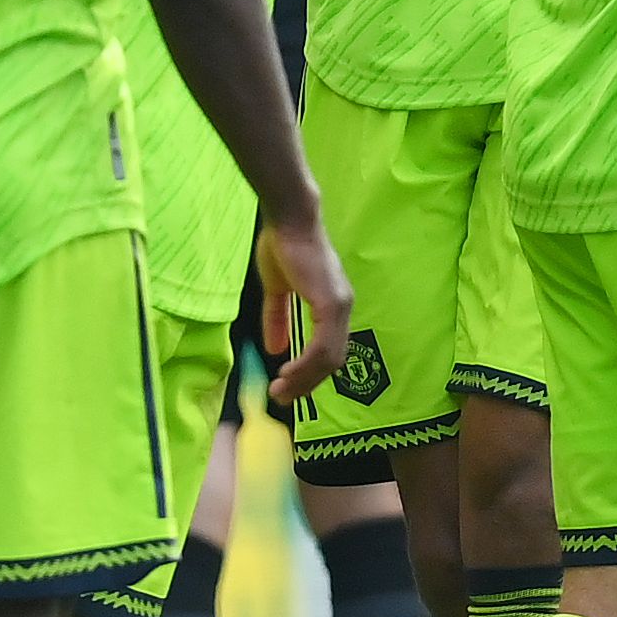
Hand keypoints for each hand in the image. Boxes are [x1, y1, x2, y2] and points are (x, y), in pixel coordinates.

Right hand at [253, 208, 352, 400]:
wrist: (288, 220)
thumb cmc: (282, 247)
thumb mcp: (276, 290)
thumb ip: (277, 318)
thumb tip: (274, 348)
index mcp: (333, 306)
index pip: (328, 351)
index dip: (309, 373)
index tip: (285, 386)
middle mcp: (343, 309)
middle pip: (332, 361)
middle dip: (306, 384)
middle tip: (281, 397)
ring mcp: (340, 307)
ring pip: (328, 358)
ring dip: (304, 379)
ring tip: (281, 390)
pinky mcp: (331, 304)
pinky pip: (322, 346)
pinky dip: (305, 365)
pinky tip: (286, 371)